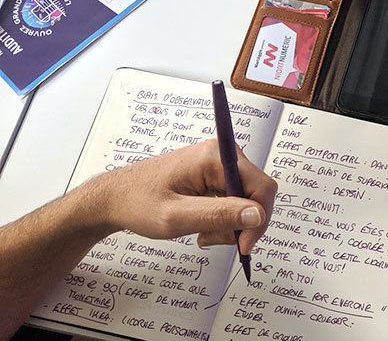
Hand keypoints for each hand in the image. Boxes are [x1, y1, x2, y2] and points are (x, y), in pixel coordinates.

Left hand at [95, 139, 276, 253]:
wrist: (114, 198)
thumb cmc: (137, 203)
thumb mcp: (176, 217)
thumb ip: (219, 215)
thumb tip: (257, 215)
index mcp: (215, 157)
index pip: (261, 187)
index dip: (258, 220)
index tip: (243, 245)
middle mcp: (221, 154)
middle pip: (255, 194)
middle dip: (240, 224)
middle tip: (212, 239)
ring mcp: (218, 163)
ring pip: (246, 200)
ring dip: (230, 224)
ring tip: (203, 233)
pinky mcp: (214, 173)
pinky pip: (234, 198)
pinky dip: (223, 218)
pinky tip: (203, 225)